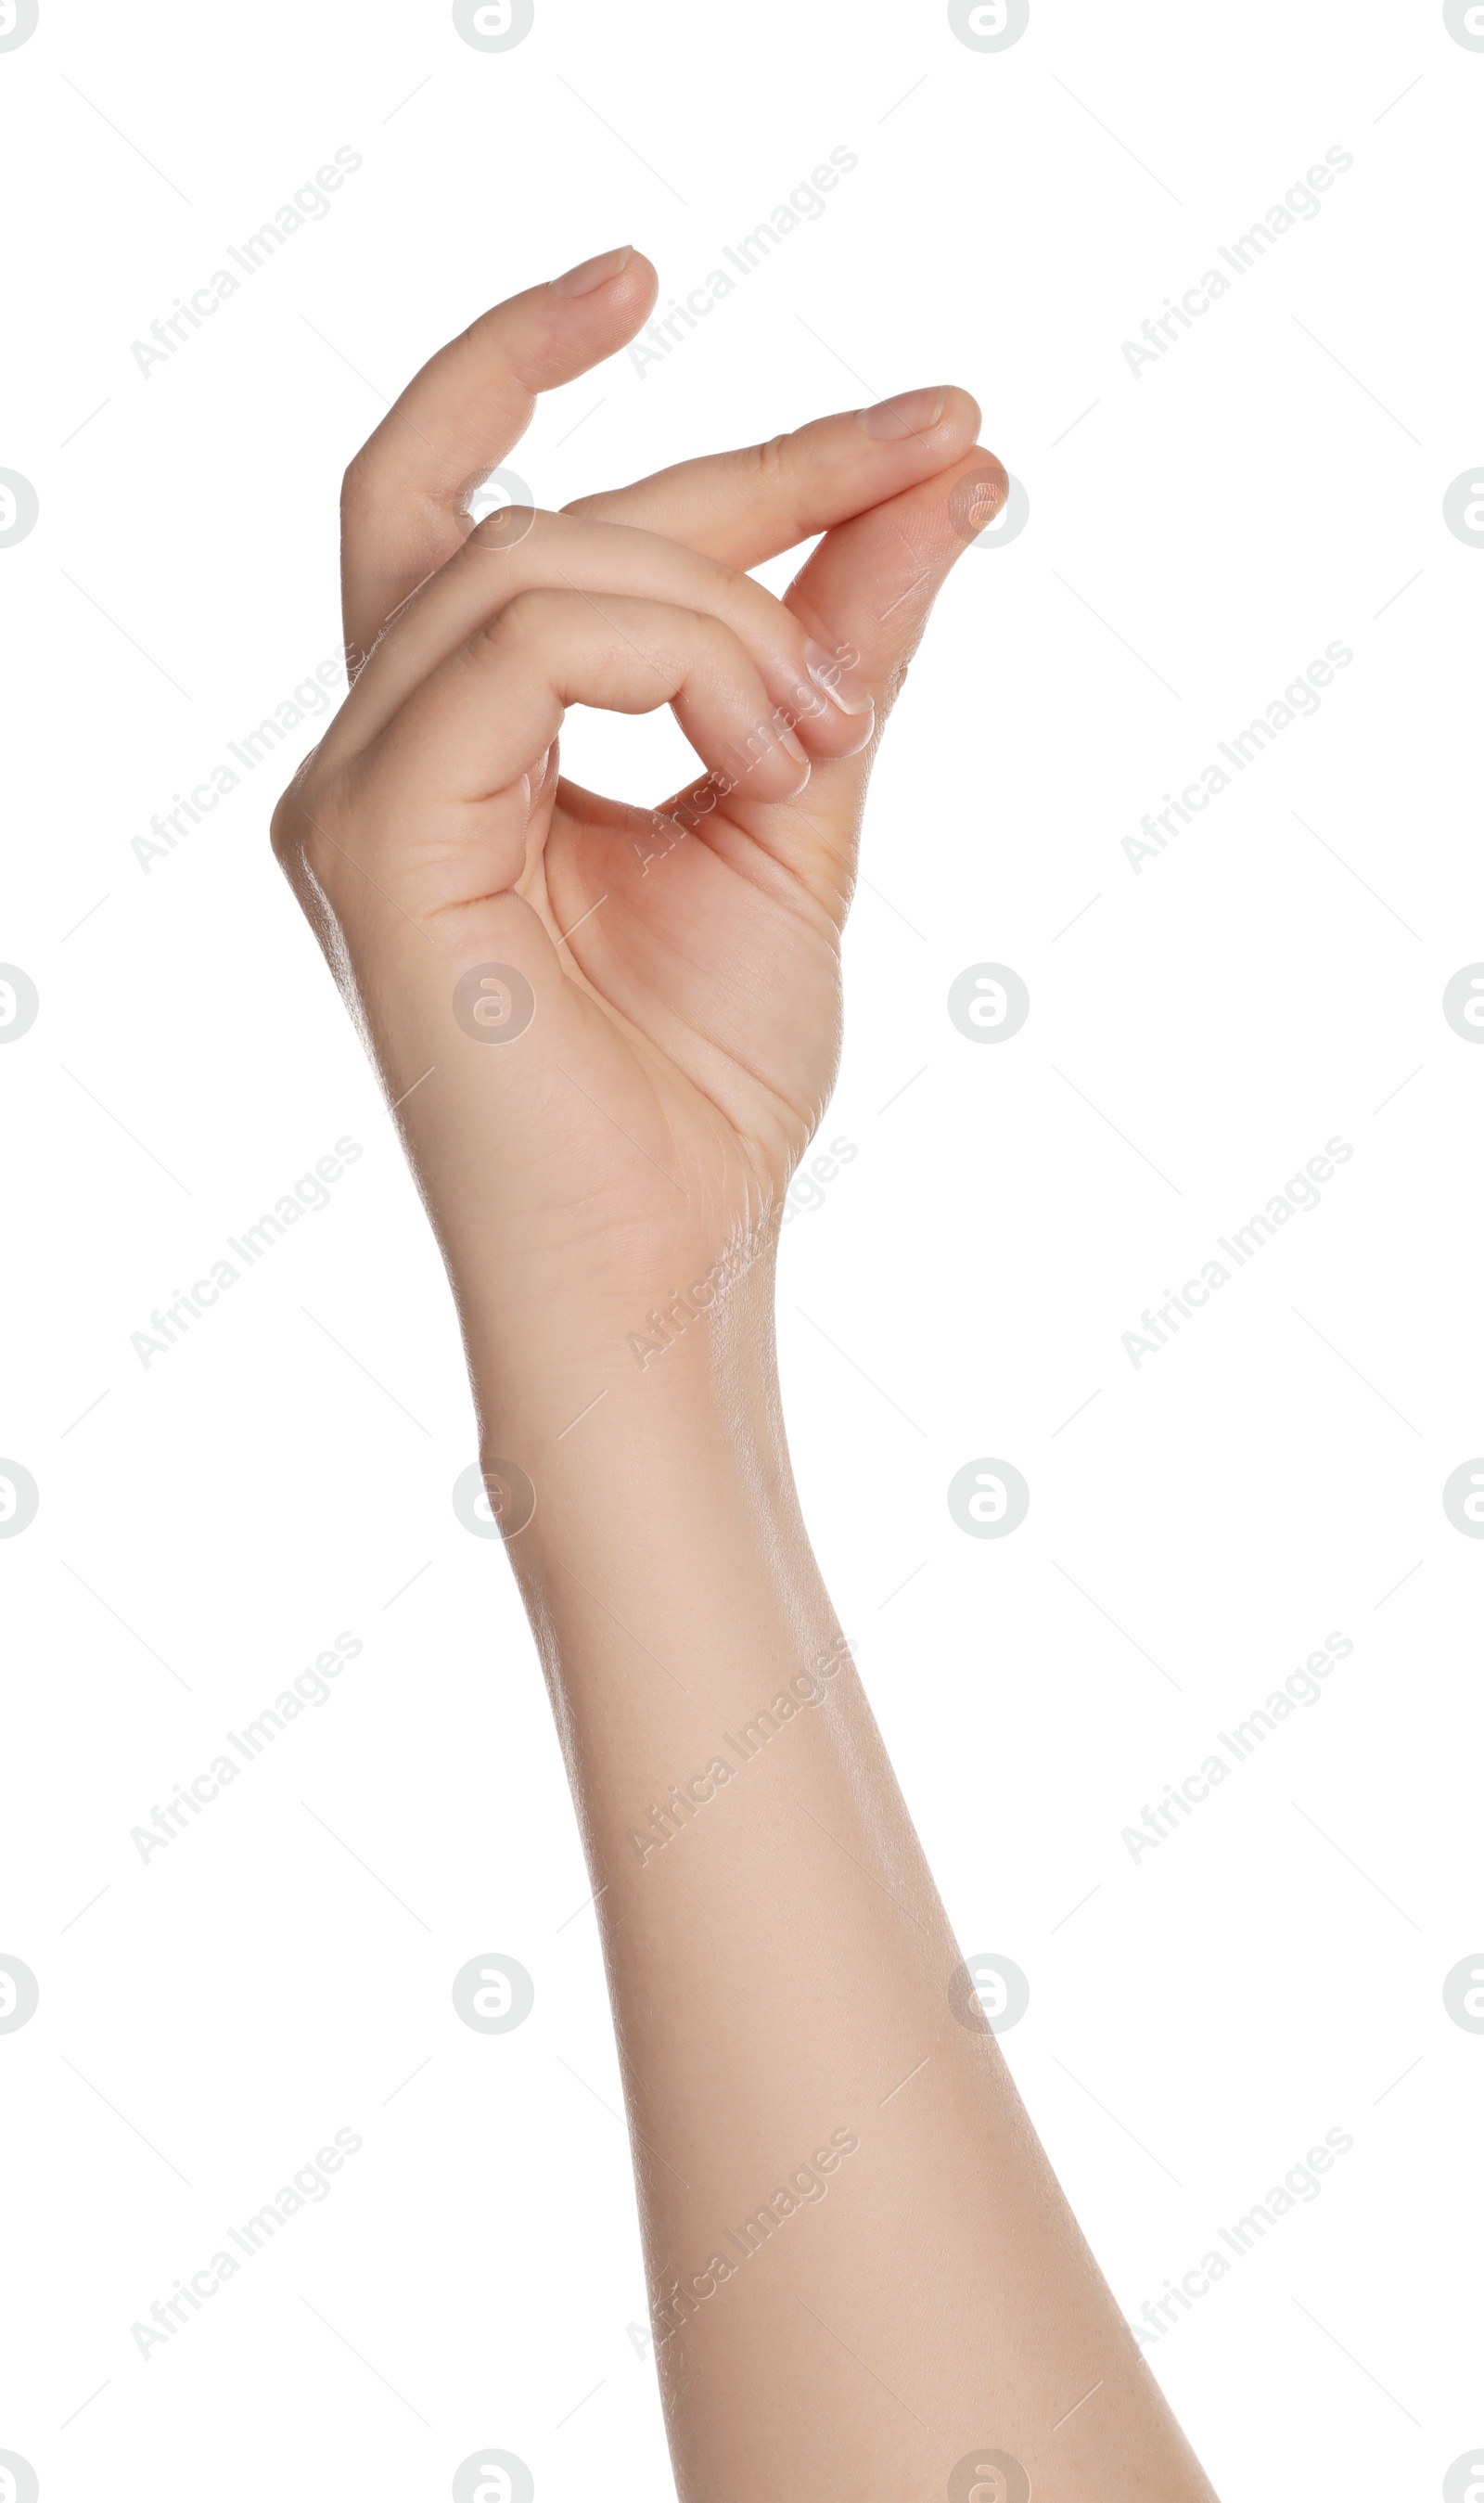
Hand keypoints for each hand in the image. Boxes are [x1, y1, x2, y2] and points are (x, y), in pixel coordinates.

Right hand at [271, 246, 1002, 1413]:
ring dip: (724, 606)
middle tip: (937, 454)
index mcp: (453, 746)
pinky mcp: (370, 839)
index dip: (652, 401)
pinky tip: (775, 750)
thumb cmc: (707, 1083)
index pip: (504, 512)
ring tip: (831, 733)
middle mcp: (379, 752)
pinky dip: (674, 657)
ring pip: (525, 557)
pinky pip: (517, 646)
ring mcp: (355, 792)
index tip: (876, 390)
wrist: (671, 1262)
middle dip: (754, 474)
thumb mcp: (798, 803)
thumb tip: (945, 469)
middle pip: (529, 512)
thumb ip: (836, 634)